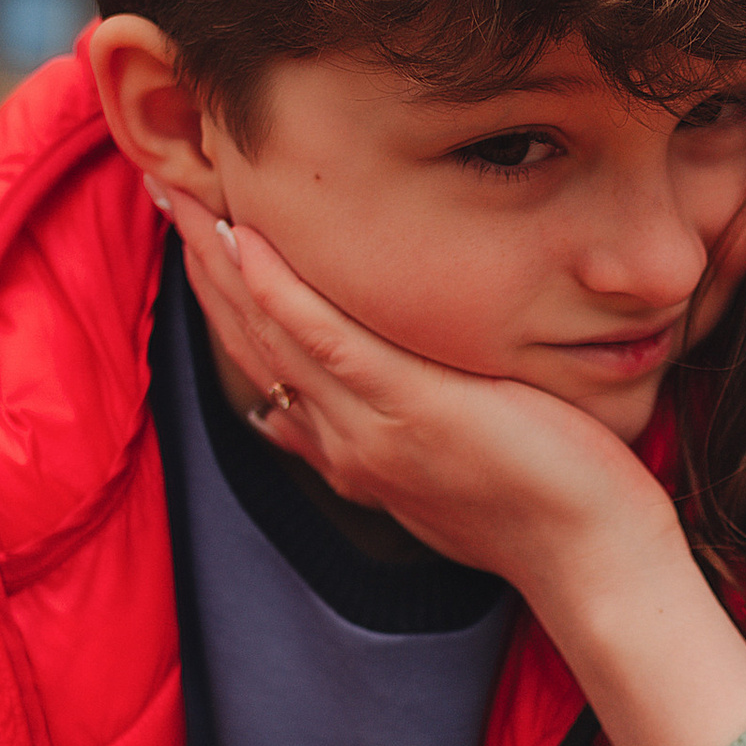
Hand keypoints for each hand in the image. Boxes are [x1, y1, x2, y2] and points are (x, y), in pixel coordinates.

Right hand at [154, 176, 673, 593]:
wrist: (586, 562)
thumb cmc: (534, 513)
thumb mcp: (430, 476)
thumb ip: (354, 446)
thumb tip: (278, 425)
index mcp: (346, 448)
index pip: (263, 358)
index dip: (219, 293)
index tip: (190, 231)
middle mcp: (342, 437)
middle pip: (249, 336)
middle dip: (200, 260)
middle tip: (159, 184)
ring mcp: (370, 423)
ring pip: (271, 330)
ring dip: (218, 257)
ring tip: (179, 188)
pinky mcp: (411, 408)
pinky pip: (327, 338)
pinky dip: (280, 288)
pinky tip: (245, 237)